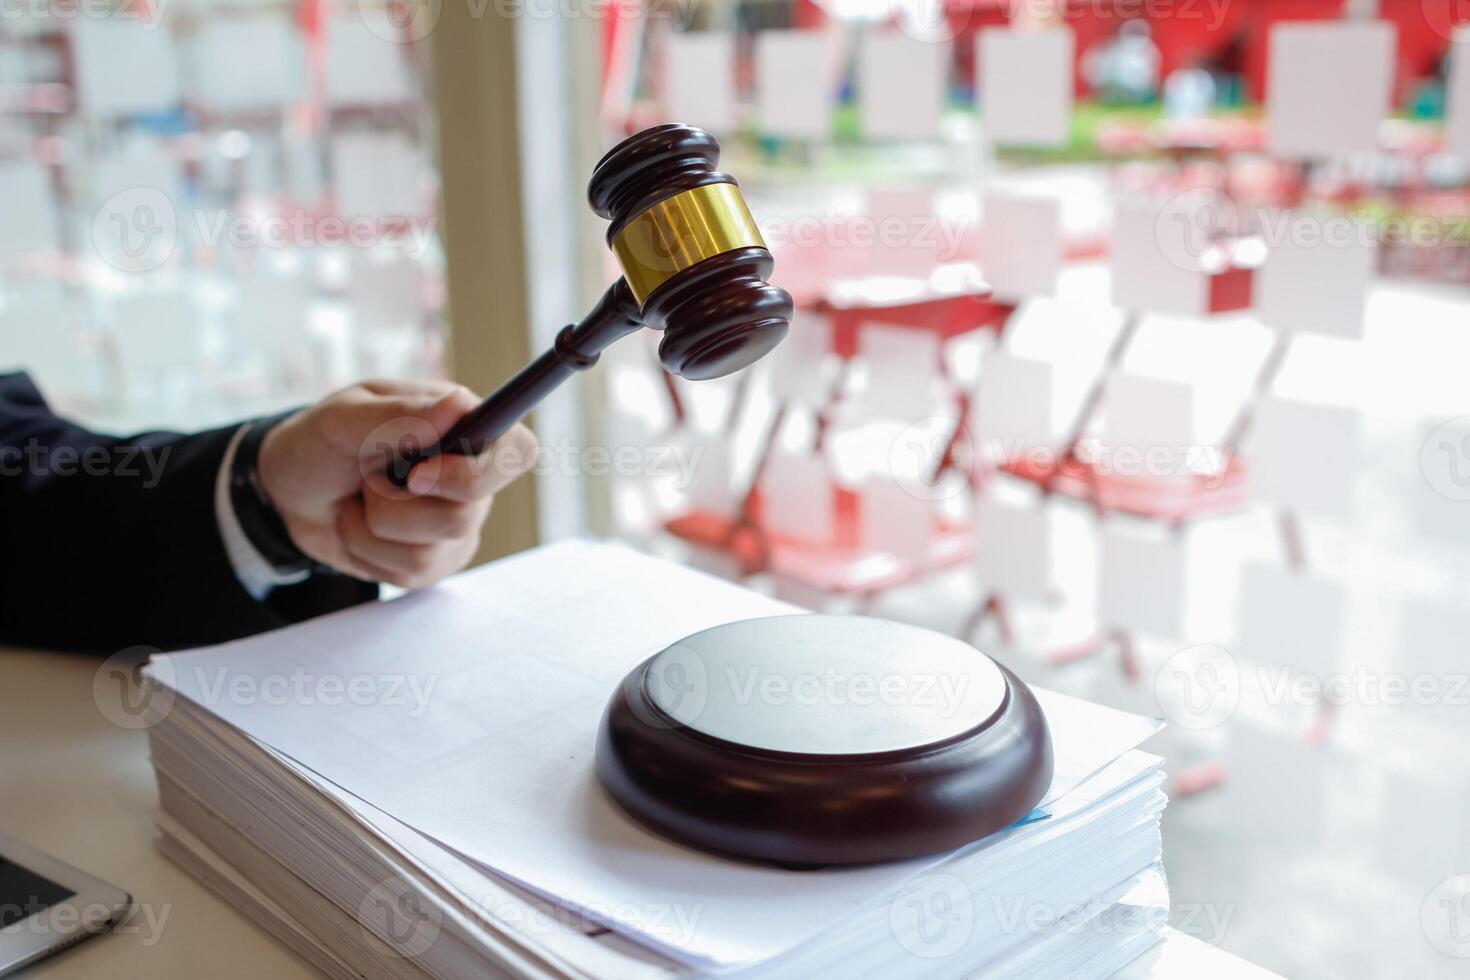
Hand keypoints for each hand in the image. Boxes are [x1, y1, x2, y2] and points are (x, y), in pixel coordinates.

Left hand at [258, 379, 536, 588]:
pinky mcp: (435, 562)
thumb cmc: (319, 444)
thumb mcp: (342, 418)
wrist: (287, 496)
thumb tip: (460, 405)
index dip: (483, 470)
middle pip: (466, 511)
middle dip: (397, 505)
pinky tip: (359, 527)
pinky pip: (412, 573)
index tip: (422, 472)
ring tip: (357, 502)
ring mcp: (456, 525)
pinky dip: (368, 551)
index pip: (518, 451)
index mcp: (464, 429)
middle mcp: (470, 478)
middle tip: (367, 481)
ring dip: (373, 527)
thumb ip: (400, 415)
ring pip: (431, 549)